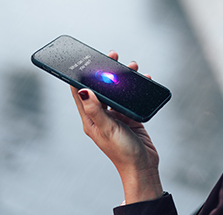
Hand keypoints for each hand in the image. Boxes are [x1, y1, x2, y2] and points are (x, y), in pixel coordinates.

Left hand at [70, 51, 162, 203]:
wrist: (143, 166)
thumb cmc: (122, 152)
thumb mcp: (107, 129)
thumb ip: (96, 109)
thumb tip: (82, 90)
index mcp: (90, 119)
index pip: (79, 92)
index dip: (80, 74)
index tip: (84, 59)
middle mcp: (101, 115)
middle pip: (100, 87)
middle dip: (106, 70)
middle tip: (113, 56)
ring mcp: (116, 115)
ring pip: (117, 91)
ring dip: (123, 77)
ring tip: (132, 66)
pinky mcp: (129, 116)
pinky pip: (130, 98)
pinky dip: (136, 88)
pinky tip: (143, 80)